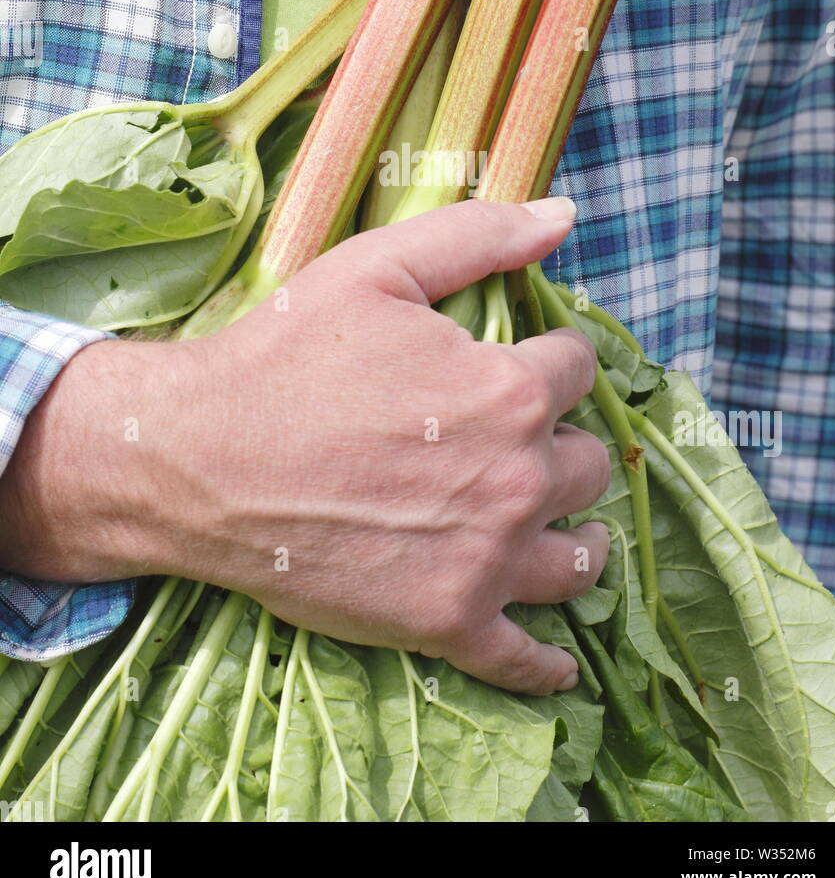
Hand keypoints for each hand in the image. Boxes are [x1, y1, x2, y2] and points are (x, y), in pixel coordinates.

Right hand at [0, 198, 608, 692]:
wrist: (200, 460)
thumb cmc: (285, 357)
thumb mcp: (378, 269)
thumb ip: (480, 235)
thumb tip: (565, 214)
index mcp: (510, 390)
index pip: (578, 368)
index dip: (552, 357)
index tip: (526, 362)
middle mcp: (517, 480)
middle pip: (590, 464)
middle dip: (562, 444)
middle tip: (519, 441)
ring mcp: (485, 561)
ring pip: (578, 558)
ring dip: (571, 536)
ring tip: (548, 528)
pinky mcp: (446, 623)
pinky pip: (526, 660)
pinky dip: (547, 663)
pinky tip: (557, 661)